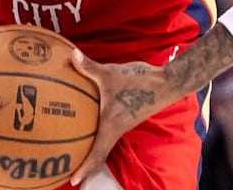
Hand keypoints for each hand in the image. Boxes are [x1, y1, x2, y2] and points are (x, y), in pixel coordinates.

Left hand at [68, 50, 172, 185]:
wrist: (165, 82)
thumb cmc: (139, 81)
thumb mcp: (110, 73)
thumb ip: (89, 66)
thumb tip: (72, 56)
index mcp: (111, 126)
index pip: (96, 154)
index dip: (84, 168)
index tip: (72, 181)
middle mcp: (116, 129)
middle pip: (98, 154)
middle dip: (84, 164)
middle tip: (67, 171)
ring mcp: (121, 124)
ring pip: (103, 143)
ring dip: (90, 151)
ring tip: (74, 153)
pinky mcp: (124, 117)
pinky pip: (107, 132)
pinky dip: (96, 135)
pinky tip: (86, 124)